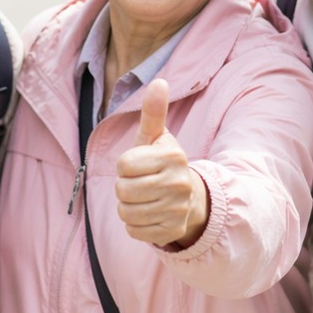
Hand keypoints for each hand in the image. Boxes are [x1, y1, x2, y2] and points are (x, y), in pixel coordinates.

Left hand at [114, 80, 208, 248]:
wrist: (190, 199)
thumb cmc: (162, 163)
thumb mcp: (156, 137)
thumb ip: (153, 112)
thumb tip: (159, 81)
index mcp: (173, 157)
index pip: (123, 165)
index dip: (125, 166)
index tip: (139, 166)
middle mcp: (179, 184)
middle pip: (122, 190)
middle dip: (125, 188)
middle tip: (140, 184)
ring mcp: (177, 210)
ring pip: (126, 213)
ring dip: (128, 207)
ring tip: (144, 199)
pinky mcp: (172, 231)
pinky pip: (134, 231)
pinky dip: (135, 225)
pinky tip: (149, 214)